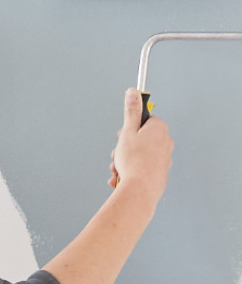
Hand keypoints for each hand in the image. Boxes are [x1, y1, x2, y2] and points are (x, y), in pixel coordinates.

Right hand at [108, 88, 172, 203]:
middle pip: (141, 139)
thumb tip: (133, 93)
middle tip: (118, 154)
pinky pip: (142, 168)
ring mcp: (164, 159)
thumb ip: (131, 112)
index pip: (144, 121)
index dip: (129, 128)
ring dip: (125, 161)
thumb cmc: (134, 162)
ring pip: (139, 155)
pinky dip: (131, 172)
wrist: (140, 190)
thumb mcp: (127, 132)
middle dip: (124, 147)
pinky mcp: (160, 173)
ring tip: (118, 169)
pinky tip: (122, 178)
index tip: (123, 135)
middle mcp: (165, 142)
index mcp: (159, 129)